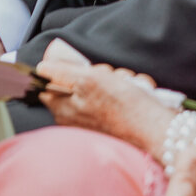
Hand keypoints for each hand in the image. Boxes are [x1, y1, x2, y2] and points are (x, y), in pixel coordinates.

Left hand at [41, 51, 169, 154]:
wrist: (155, 129)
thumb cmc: (122, 106)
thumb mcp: (88, 80)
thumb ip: (62, 72)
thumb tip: (40, 68)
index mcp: (62, 109)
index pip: (48, 83)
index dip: (62, 68)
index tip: (76, 66)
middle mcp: (74, 116)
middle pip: (77, 77)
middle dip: (96, 71)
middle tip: (108, 76)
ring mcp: (93, 117)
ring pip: (99, 81)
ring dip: (114, 77)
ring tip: (125, 84)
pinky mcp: (111, 117)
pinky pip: (115, 91)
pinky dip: (125, 87)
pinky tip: (133, 91)